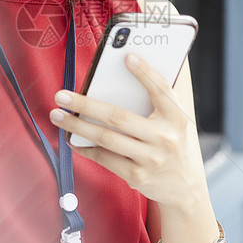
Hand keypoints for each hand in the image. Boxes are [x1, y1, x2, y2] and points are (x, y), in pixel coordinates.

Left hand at [49, 54, 207, 209]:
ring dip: (77, 125)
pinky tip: (72, 139)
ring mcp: (150, 159)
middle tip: (61, 95)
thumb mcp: (173, 118)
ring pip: (106, 138)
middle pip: (118, 117)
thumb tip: (125, 69)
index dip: (144, 72)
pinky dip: (85, 148)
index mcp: (176, 117)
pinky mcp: (137, 176)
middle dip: (85, 104)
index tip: (126, 57)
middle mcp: (164, 137)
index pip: (160, 89)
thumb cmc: (172, 141)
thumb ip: (156, 97)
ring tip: (58, 115)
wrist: (184, 185)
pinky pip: (104, 158)